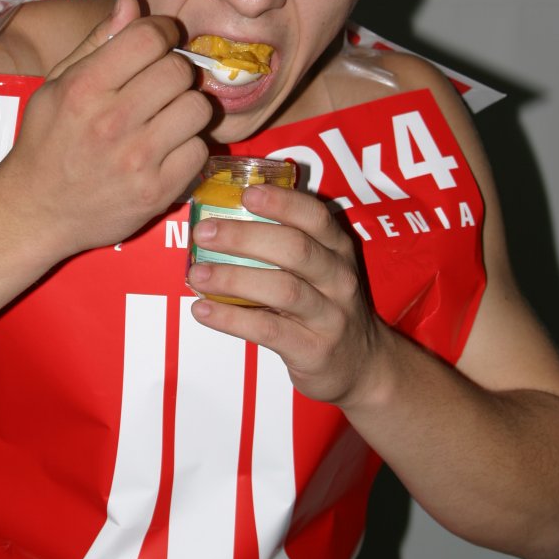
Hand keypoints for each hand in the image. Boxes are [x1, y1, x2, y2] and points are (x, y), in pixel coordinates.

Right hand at [0, 0, 211, 260]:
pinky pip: (200, 150)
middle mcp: (111, 121)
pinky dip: (189, 147)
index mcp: (84, 88)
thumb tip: (132, 2)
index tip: (161, 40)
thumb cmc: (46, 141)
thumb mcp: (57, 84)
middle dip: (176, 70)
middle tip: (162, 83)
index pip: (148, 37)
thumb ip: (97, 42)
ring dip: (187, 108)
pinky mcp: (157, 191)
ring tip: (167, 116)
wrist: (35, 211)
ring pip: (197, 108)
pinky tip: (167, 149)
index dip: (162, 31)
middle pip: (179, 71)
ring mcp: (137, 159)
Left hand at [188, 182, 389, 407]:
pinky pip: (268, 330)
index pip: (315, 216)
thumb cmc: (324, 305)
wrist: (361, 365)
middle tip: (204, 232)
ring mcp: (330, 315)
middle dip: (245, 237)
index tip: (246, 193)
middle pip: (295, 248)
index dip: (281, 202)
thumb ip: (283, 244)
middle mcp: (338, 277)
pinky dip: (232, 319)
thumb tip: (220, 220)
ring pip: (283, 289)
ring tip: (197, 274)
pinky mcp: (314, 350)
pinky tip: (202, 310)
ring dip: (234, 279)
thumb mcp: (319, 269)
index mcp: (337, 248)